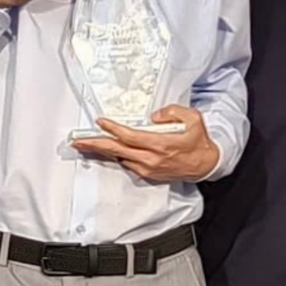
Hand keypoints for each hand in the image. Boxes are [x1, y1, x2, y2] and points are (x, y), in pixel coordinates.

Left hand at [71, 105, 220, 182]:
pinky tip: (108, 150)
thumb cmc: (199, 141)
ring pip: (120, 158)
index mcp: (160, 145)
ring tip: (88, 144)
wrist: (206, 164)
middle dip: (96, 145)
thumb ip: (172, 112)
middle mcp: (152, 159)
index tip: (101, 122)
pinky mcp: (149, 174)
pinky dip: (117, 156)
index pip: (130, 136)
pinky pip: (128, 164)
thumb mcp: (192, 118)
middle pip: (117, 150)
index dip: (113, 129)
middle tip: (79, 141)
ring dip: (103, 151)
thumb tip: (153, 116)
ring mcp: (149, 169)